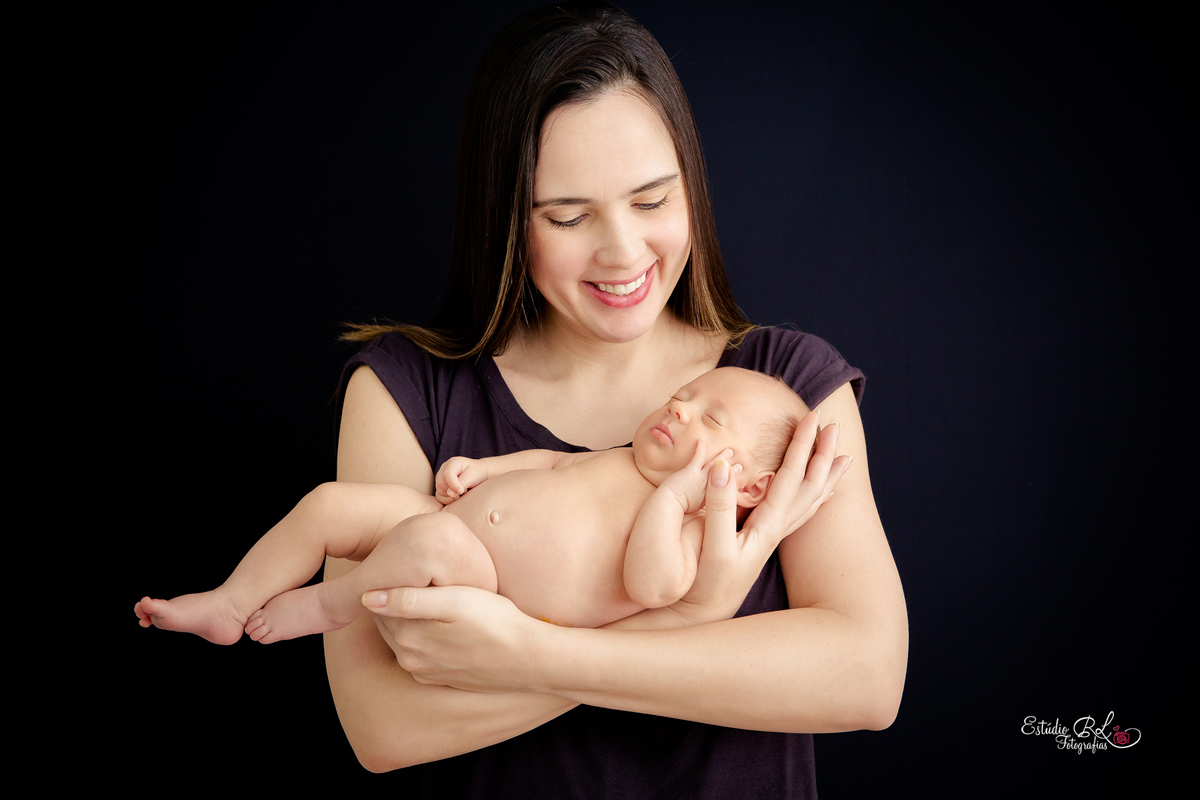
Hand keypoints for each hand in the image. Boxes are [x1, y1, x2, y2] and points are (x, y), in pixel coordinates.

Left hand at [363, 585, 539, 691]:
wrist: (529, 658)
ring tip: (426, 595)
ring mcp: (425, 672)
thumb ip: (408, 600)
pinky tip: (440, 621)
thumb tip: (367, 597)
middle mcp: (410, 659)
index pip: (379, 605)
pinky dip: (422, 636)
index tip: (402, 565)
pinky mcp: (440, 678)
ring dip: (408, 618)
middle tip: (412, 575)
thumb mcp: (454, 601)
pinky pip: (420, 652)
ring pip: (403, 637)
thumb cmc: (495, 621)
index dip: (388, 583)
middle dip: (394, 601)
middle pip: (389, 623)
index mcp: (408, 638)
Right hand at [436, 456, 489, 503]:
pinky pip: (439, 497)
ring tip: (463, 492)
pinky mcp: (440, 487)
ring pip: (439, 491)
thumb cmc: (478, 472)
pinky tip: (458, 497)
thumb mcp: (474, 475)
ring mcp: (440, 478)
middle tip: (465, 490)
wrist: (479, 474)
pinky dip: (448, 500)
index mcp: (453, 463)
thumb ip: (463, 482)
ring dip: (451, 496)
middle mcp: (444, 469)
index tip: (461, 491)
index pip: (447, 474)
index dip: (453, 484)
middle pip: (441, 484)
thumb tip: (450, 493)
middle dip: (453, 491)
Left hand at [658, 440, 734, 514]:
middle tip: (740, 466)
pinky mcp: (692, 471)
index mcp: (710, 498)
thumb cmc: (677, 510)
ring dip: (722, 457)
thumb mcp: (694, 510)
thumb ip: (700, 505)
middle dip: (732, 470)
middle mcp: (709, 487)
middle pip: (724, 476)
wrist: (669, 504)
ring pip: (715, 465)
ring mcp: (701, 478)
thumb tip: (699, 505)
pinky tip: (702, 440)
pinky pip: (698, 456)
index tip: (738, 482)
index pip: (723, 489)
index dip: (730, 485)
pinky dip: (701, 448)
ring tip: (730, 451)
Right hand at [669, 410, 850, 623]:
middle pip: (808, 486)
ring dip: (823, 475)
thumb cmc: (704, 582)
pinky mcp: (763, 544)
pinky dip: (813, 498)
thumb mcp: (712, 545)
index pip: (790, 476)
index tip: (812, 419)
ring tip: (842, 458)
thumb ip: (718, 506)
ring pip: (808, 500)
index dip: (801, 446)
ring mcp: (772, 537)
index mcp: (767, 524)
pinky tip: (819, 496)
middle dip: (821, 454)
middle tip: (835, 427)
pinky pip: (798, 515)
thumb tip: (725, 466)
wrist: (702, 613)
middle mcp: (776, 529)